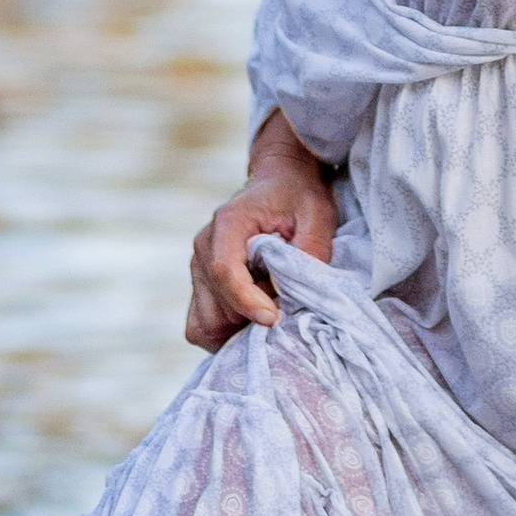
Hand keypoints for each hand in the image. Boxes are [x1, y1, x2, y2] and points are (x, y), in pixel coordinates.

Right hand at [184, 116, 336, 350]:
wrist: (281, 180)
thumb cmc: (300, 196)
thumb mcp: (317, 215)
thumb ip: (310, 252)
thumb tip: (296, 295)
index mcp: (229, 223)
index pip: (224, 272)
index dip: (248, 302)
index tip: (275, 318)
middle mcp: (204, 246)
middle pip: (217, 306)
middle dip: (251, 318)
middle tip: (285, 305)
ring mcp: (198, 267)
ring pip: (207, 324)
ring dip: (240, 328)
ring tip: (271, 308)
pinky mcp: (201, 285)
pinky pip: (200, 327)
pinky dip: (225, 335)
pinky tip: (253, 320)